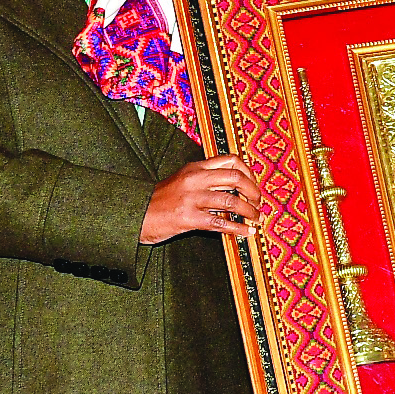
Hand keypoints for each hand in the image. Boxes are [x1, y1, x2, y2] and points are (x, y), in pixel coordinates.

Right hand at [142, 155, 261, 244]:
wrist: (136, 214)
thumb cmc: (161, 200)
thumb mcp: (183, 179)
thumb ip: (205, 178)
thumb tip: (234, 184)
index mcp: (195, 168)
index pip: (231, 160)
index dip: (249, 172)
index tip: (253, 184)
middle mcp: (195, 180)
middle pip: (236, 178)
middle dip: (253, 191)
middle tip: (258, 202)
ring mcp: (192, 199)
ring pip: (231, 201)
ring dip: (249, 212)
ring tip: (255, 219)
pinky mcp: (188, 218)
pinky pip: (220, 223)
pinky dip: (238, 229)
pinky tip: (245, 233)